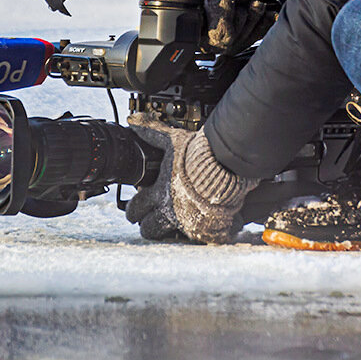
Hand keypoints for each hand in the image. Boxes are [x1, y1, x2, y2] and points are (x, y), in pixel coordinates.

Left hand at [124, 113, 257, 243]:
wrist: (226, 169)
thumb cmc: (198, 155)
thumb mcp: (172, 141)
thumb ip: (152, 132)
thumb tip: (134, 120)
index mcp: (158, 194)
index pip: (136, 210)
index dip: (134, 210)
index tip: (136, 209)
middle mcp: (170, 212)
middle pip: (148, 229)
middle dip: (148, 224)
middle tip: (151, 219)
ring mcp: (188, 224)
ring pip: (169, 238)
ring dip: (169, 231)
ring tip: (174, 223)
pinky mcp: (206, 232)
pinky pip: (198, 239)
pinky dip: (198, 233)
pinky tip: (200, 224)